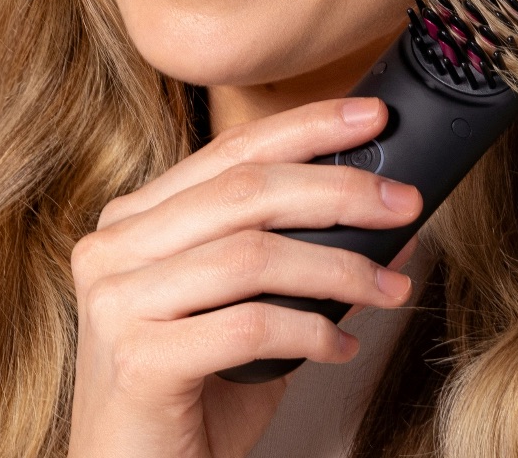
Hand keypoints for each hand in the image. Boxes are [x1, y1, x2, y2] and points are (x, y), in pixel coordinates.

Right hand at [66, 97, 421, 457]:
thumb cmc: (190, 398)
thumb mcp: (246, 315)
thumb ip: (298, 264)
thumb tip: (387, 222)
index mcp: (134, 222)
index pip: (229, 153)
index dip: (306, 128)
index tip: (372, 119)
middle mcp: (113, 249)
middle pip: (245, 191)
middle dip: (340, 190)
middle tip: (404, 203)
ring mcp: (117, 302)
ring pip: (251, 255)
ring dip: (339, 268)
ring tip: (389, 288)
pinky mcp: (136, 359)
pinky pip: (248, 325)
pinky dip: (310, 332)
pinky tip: (341, 345)